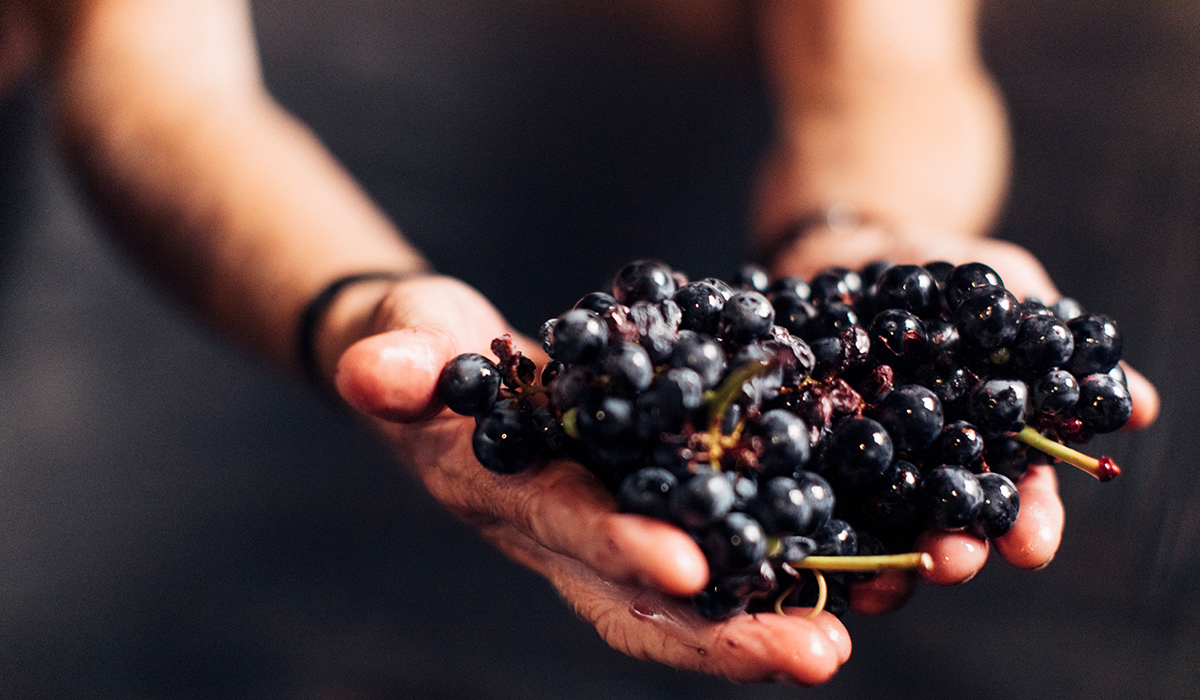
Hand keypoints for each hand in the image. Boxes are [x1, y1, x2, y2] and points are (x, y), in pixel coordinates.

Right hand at [332, 275, 851, 683]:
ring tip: (856, 633)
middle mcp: (561, 534)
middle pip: (644, 605)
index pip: (564, 530)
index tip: (688, 566)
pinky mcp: (643, 504)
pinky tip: (851, 572)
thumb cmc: (410, 347)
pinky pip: (714, 546)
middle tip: (820, 656)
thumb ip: (389, 358)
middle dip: (726, 635)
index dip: (618, 549)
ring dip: (770, 618)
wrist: (433, 368)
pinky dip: (776, 566)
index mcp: (503, 496)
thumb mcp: (396, 338)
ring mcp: (607, 527)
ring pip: (691, 597)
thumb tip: (372, 372)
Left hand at [761, 227, 1159, 612]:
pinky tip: (804, 530)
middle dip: (955, 551)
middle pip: (946, 524)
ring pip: (875, 523)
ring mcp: (866, 461)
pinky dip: (806, 509)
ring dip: (881, 556)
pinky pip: (806, 485)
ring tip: (883, 576)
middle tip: (953, 565)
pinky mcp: (809, 446)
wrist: (859, 246)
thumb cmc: (947, 272)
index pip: (1018, 498)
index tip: (1030, 546)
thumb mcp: (1006, 291)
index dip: (1027, 524)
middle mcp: (929, 466)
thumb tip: (1141, 403)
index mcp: (989, 444)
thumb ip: (1057, 342)